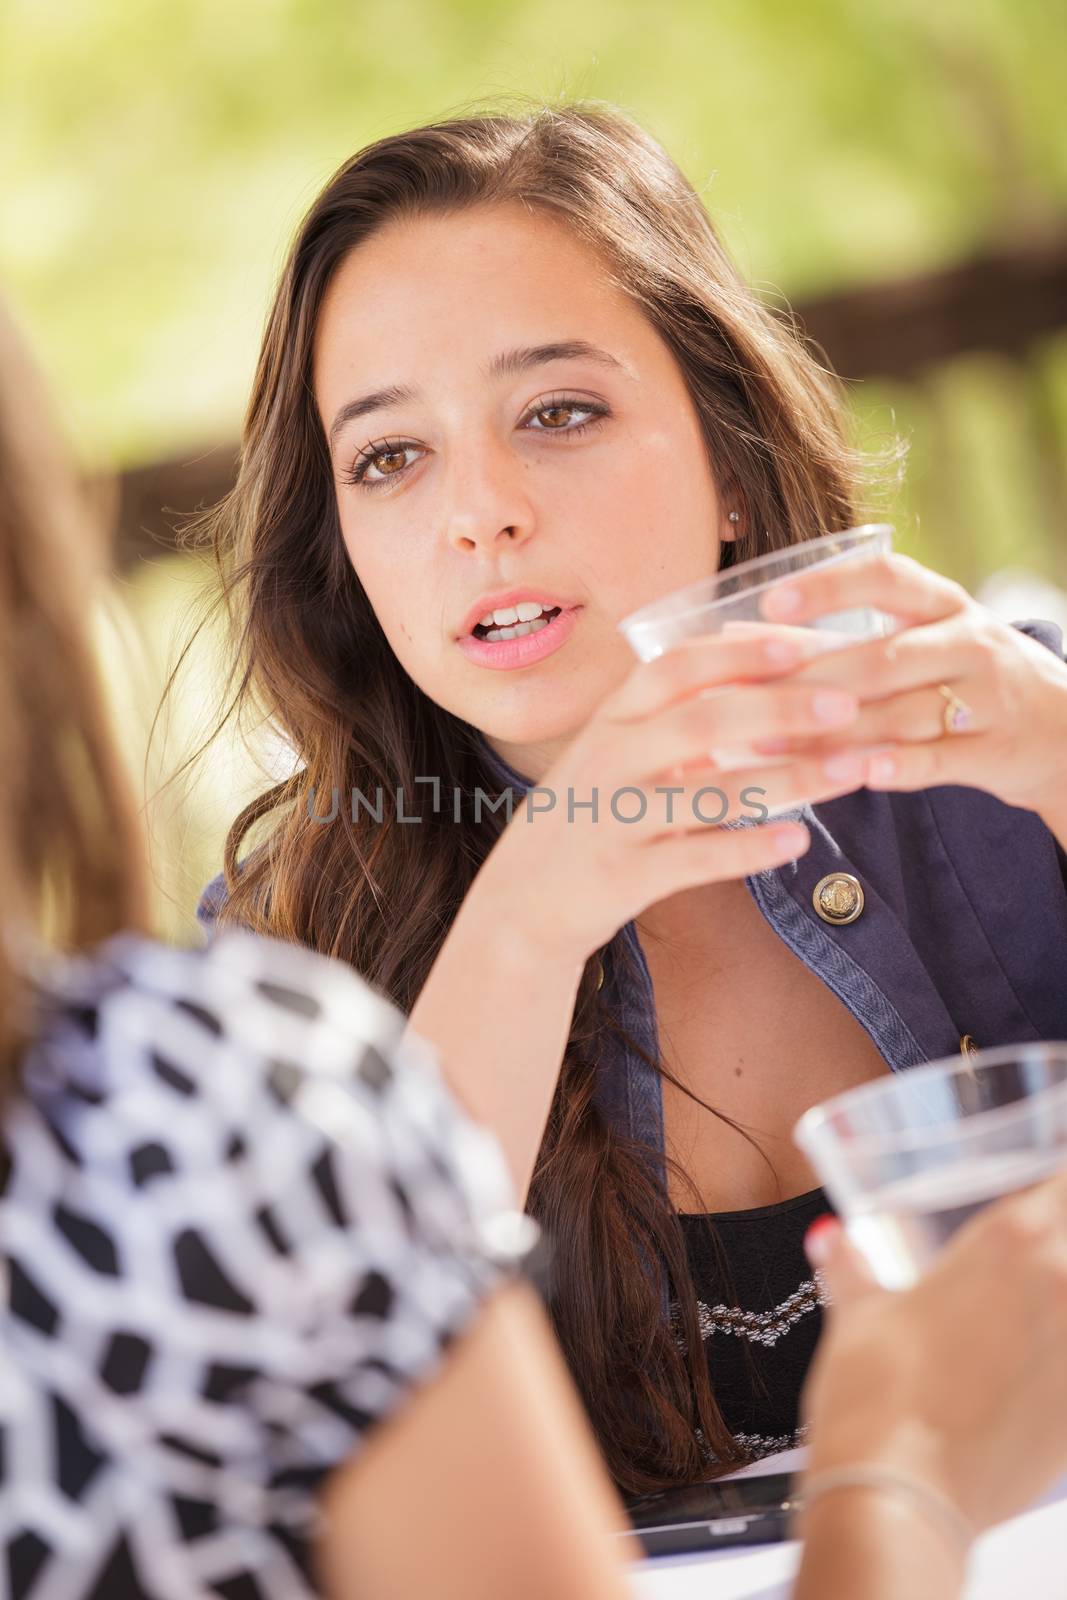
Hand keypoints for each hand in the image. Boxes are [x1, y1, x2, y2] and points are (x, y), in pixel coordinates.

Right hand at [481, 627, 886, 963]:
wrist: (521, 903)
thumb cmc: (588, 817)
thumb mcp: (616, 754)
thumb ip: (676, 720)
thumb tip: (769, 682)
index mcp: (612, 718)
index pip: (677, 667)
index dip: (739, 653)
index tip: (800, 643)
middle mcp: (610, 758)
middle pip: (704, 718)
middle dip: (782, 708)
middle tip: (848, 703)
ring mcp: (615, 817)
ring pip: (712, 791)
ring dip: (790, 779)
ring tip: (852, 770)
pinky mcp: (623, 875)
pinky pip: (696, 858)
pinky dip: (750, 847)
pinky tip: (799, 839)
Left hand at [751, 548, 1066, 818]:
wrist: (1064, 731)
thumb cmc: (966, 679)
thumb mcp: (923, 642)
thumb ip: (845, 641)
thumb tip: (745, 641)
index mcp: (944, 605)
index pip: (886, 579)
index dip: (828, 586)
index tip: (770, 601)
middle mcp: (968, 643)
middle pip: (882, 656)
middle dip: (809, 678)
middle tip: (744, 696)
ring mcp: (987, 697)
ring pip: (901, 712)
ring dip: (832, 732)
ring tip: (767, 745)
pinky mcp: (995, 750)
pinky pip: (939, 759)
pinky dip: (897, 767)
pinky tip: (854, 773)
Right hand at [799, 1166, 1066, 1534]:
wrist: (899, 1500)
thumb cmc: (877, 1399)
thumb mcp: (857, 1315)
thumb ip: (851, 1267)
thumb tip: (832, 1241)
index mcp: (1012, 1241)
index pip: (1066, 1178)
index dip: (1057, 1178)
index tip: (1047, 1182)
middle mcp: (1064, 1288)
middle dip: (1059, 1234)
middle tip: (1030, 1248)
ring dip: (1062, 1306)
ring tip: (1030, 1316)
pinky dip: (1062, 1362)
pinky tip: (1036, 1373)